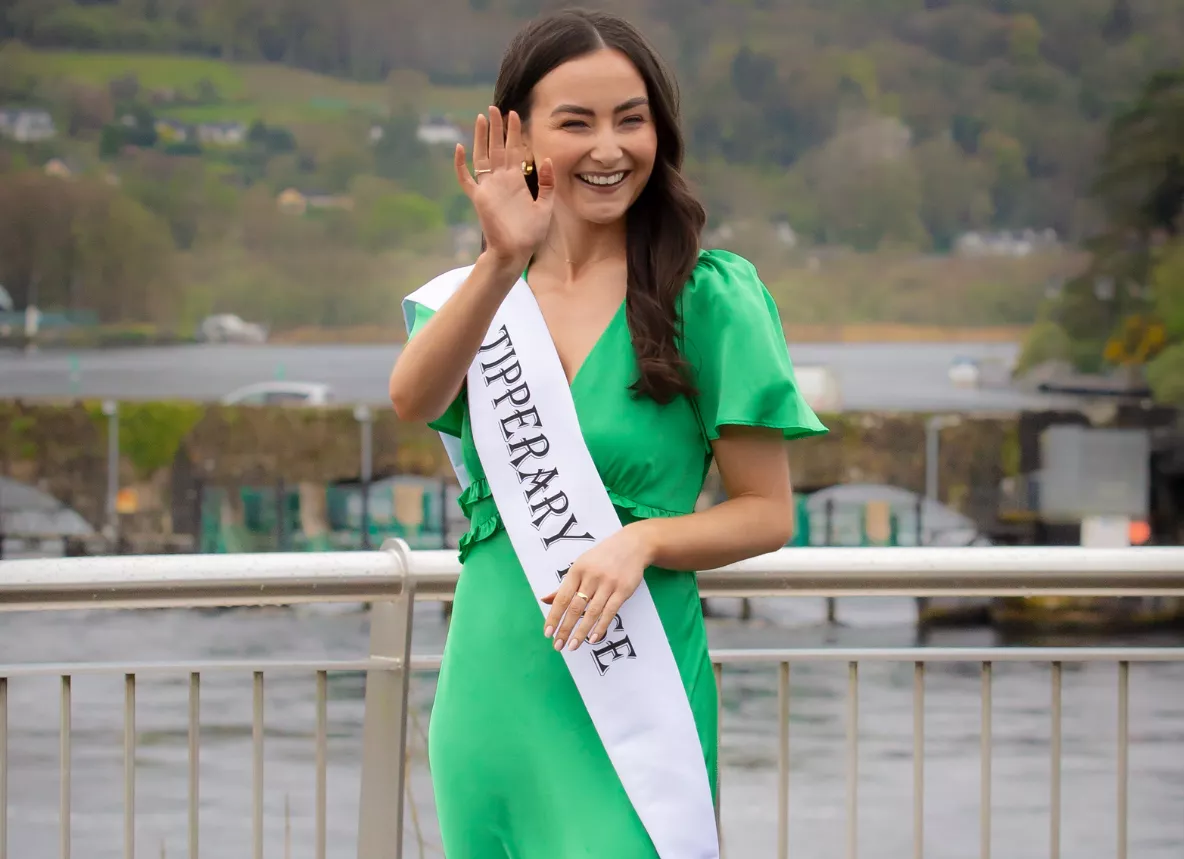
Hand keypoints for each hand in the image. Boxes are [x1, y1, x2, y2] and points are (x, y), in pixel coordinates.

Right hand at [454, 106, 554, 269]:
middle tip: (494, 107)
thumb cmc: (531, 233)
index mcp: (516, 181)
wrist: (516, 251)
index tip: (513, 114)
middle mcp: (501, 180)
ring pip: (482, 157)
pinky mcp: (479, 198)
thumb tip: (546, 160)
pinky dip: (461, 165)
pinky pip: (466, 179)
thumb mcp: (545, 206)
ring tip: (481, 118)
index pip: (514, 150)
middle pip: (497, 148)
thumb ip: (548, 184)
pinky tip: (459, 148)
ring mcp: (489, 188)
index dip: (513, 133)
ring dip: (481, 138)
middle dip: (496, 128)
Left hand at [541, 524, 654, 651]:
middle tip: (558, 646)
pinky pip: (610, 612)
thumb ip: (565, 585)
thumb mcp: (581, 565)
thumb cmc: (602, 557)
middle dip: (565, 629)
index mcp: (577, 570)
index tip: (547, 633)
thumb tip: (545, 600)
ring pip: (592, 612)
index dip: (554, 616)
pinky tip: (593, 638)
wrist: (632, 545)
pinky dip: (600, 627)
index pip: (562, 598)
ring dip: (581, 632)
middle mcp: (591, 577)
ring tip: (573, 646)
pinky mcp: (623, 590)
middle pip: (576, 607)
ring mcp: (608, 583)